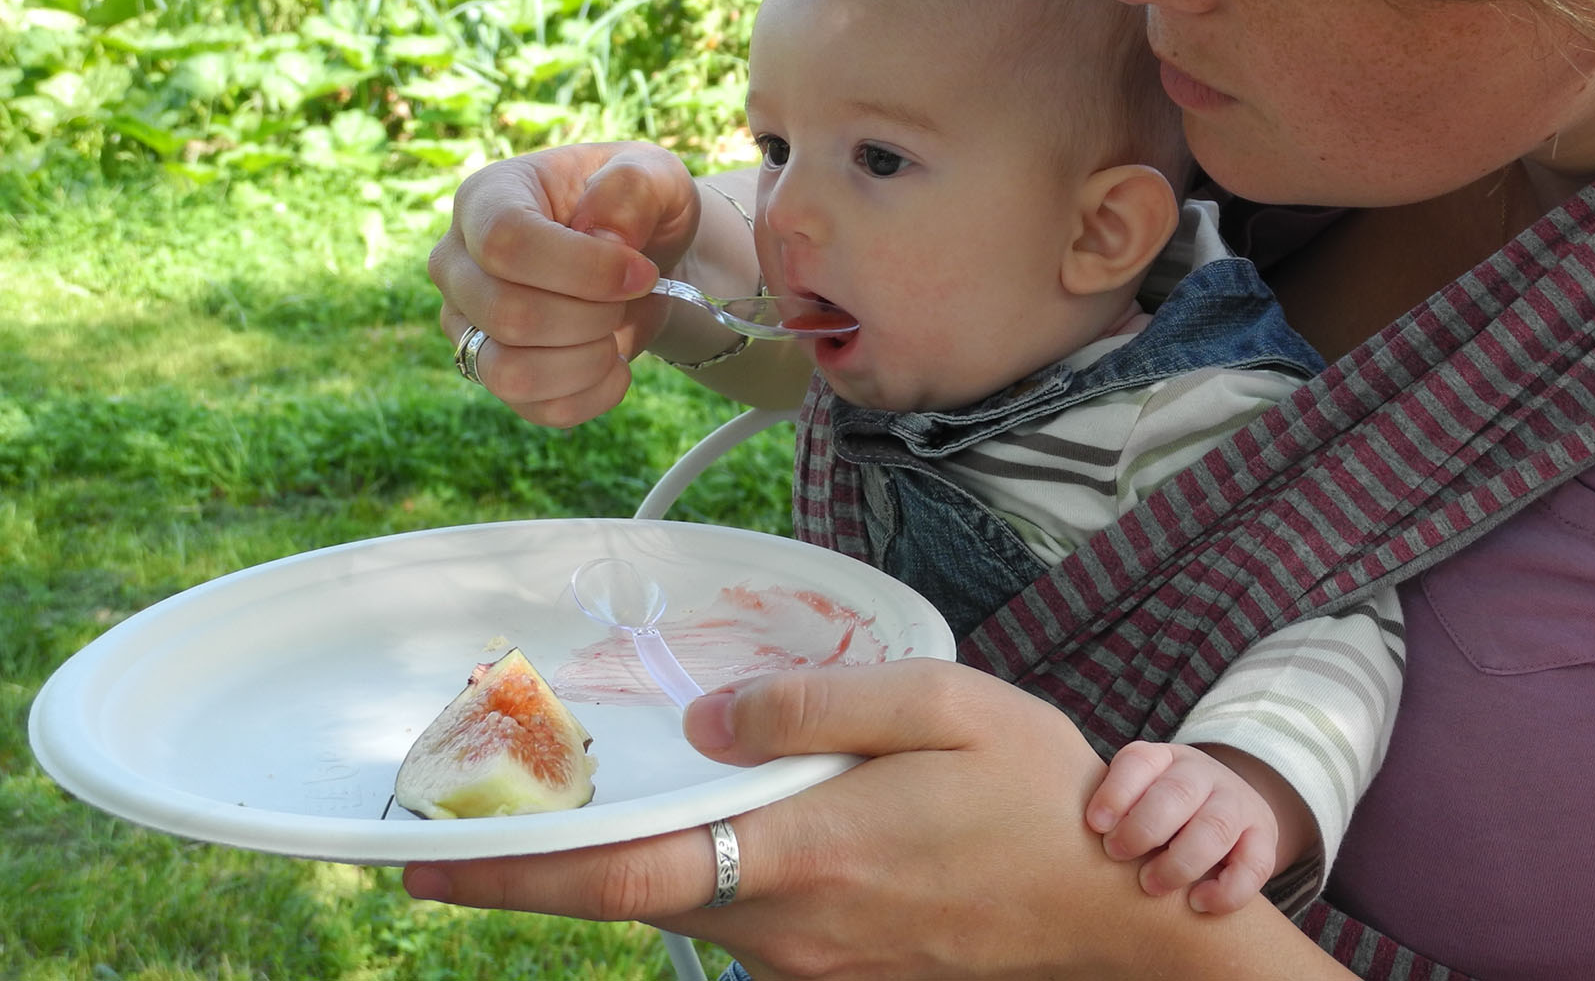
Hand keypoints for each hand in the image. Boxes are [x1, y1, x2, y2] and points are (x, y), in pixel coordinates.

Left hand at [400, 661, 1336, 979]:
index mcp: (807, 851)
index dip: (512, 867)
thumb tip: (709, 721)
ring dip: (632, 857)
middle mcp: (788, 925)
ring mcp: (807, 961)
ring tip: (592, 793)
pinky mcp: (831, 971)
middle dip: (546, 858)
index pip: (626, 871)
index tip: (418, 852)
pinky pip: (739, 916)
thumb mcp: (943, 706)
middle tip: (470, 806)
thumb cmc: (1036, 798)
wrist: (1109, 914)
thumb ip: (820, 706)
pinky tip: (727, 818)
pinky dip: (701, 870)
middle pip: (635, 893)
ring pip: (686, 903)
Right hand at [426, 141, 699, 425]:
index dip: (583, 268)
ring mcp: (467, 325)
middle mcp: (457, 264)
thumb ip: (632, 187)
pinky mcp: (494, 374)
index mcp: (487, 198)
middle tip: (634, 293)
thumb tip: (605, 238)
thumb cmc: (636, 206)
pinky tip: (618, 360)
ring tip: (619, 327)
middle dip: (595, 314)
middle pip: (509, 314)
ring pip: (511, 373)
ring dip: (590, 360)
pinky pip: (539, 409)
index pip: (506, 242)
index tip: (642, 271)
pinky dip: (595, 393)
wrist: (643, 258)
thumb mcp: (652, 174)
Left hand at [1087, 740, 1279, 912]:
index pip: (1139, 761)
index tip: (1095, 826)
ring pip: (1216, 826)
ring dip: (1181, 860)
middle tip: (1118, 855)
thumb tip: (1067, 847)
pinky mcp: (1263, 838)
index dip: (1116, 792)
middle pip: (1178, 792)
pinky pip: (1255, 864)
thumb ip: (1113, 811)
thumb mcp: (1137, 797)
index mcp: (1163, 759)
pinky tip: (1198, 903)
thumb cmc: (1159, 812)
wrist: (1227, 808)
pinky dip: (1228, 889)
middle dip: (1145, 827)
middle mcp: (1202, 775)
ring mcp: (1237, 804)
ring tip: (1151, 884)